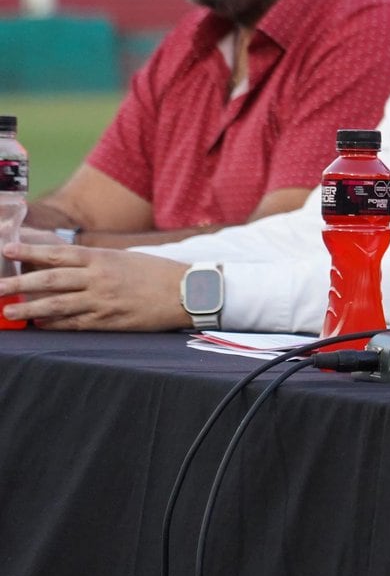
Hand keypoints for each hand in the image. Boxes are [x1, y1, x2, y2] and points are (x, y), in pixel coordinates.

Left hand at [0, 242, 189, 329]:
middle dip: (18, 283)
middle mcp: (99, 278)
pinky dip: (54, 324)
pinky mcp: (109, 320)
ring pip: (57, 304)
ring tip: (7, 311)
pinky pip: (74, 323)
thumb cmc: (156, 273)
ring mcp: (103, 300)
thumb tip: (63, 262)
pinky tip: (39, 325)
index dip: (30, 252)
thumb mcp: (124, 258)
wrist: (187, 292)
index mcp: (102, 258)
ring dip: (29, 308)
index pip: (58, 254)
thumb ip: (94, 261)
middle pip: (50, 280)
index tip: (7, 250)